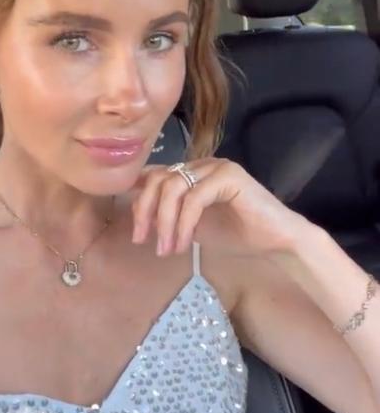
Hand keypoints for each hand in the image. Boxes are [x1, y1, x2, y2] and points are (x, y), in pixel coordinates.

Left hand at [130, 157, 309, 257]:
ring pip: (173, 188)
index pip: (154, 176)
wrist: (276, 241)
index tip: (136, 231)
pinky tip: (185, 244)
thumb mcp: (191, 225)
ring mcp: (215, 167)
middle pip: (158, 179)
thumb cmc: (237, 234)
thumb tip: (138, 215)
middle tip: (142, 241)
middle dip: (145, 211)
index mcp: (191, 171)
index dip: (139, 200)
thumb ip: (169, 215)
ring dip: (165, 222)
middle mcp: (201, 164)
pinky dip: (184, 223)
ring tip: (166, 249)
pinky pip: (194, 198)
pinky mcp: (229, 176)